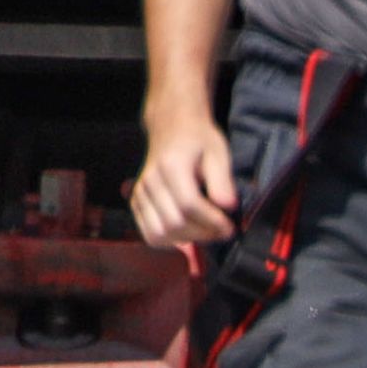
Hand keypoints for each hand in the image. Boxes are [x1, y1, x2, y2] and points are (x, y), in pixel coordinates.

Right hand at [133, 108, 238, 246]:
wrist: (171, 127)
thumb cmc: (198, 140)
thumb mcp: (218, 153)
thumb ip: (222, 180)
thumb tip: (227, 207)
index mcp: (170, 166)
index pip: (189, 205)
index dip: (212, 221)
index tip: (230, 227)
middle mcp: (149, 181)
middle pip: (174, 223)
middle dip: (202, 233)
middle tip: (221, 231)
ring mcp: (139, 192)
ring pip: (159, 233)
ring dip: (186, 239)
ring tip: (204, 231)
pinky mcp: (135, 201)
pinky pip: (149, 233)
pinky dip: (169, 240)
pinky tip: (186, 231)